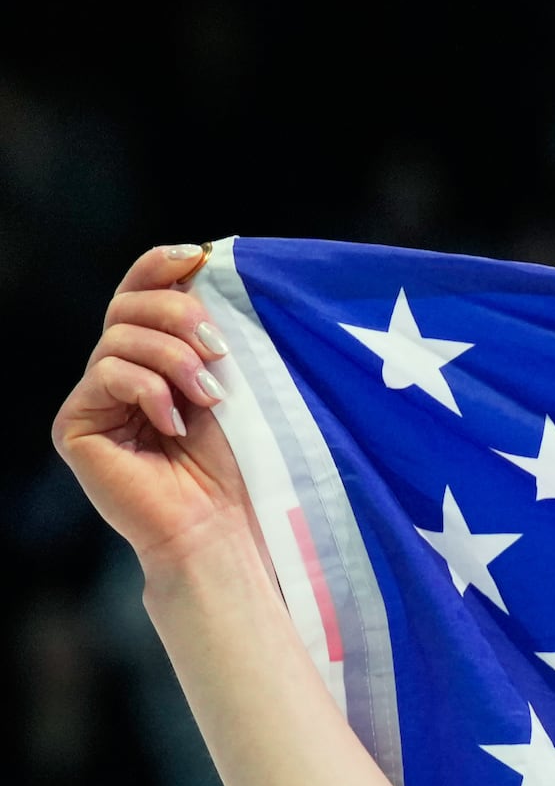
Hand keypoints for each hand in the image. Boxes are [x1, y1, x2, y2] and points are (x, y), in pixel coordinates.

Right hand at [54, 245, 264, 573]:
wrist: (228, 529)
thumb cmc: (247, 465)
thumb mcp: (241, 384)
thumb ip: (218, 336)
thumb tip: (209, 270)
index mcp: (157, 359)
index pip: (142, 292)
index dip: (161, 266)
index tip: (199, 256)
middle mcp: (119, 374)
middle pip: (127, 306)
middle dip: (178, 315)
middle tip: (220, 351)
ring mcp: (95, 400)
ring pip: (118, 337)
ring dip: (172, 358)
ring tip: (210, 396)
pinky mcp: (77, 425)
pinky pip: (106, 374)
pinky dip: (149, 389)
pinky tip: (175, 422)